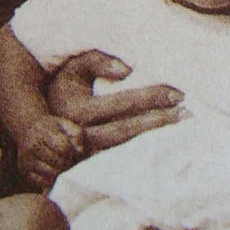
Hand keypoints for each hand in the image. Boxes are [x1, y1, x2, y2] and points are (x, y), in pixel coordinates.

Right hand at [13, 113, 85, 189]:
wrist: (26, 128)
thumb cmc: (50, 127)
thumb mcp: (65, 124)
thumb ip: (76, 134)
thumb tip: (80, 150)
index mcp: (43, 132)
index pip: (64, 148)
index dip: (72, 152)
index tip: (73, 151)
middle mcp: (32, 147)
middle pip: (58, 162)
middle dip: (68, 163)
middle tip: (70, 161)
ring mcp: (26, 160)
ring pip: (51, 174)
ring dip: (60, 172)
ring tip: (63, 166)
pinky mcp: (24, 171)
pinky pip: (41, 182)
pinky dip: (50, 180)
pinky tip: (53, 172)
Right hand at [46, 50, 185, 155]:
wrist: (40, 124)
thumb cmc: (66, 87)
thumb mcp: (75, 67)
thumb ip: (98, 61)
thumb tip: (128, 70)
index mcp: (78, 110)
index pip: (123, 103)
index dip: (152, 96)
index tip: (177, 93)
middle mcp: (81, 137)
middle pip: (129, 130)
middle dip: (161, 121)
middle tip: (188, 112)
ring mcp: (85, 156)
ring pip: (127, 149)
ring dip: (157, 138)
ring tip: (183, 127)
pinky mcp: (90, 168)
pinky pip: (122, 161)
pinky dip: (145, 153)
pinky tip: (166, 145)